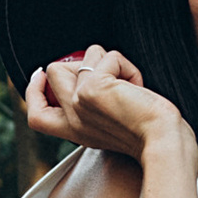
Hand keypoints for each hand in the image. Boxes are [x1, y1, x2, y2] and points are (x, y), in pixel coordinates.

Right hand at [24, 44, 194, 173]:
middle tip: (111, 78)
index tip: (41, 73)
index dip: (33, 89)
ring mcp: (78, 103)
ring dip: (110, 62)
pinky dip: (127, 65)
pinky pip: (108, 56)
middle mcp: (72, 119)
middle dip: (83, 63)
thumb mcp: (111, 123)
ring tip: (128, 85)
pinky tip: (137, 86)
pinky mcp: (92, 89)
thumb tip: (83, 67)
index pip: (36, 114)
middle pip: (53, 72)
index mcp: (75, 131)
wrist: (164, 141)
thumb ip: (92, 105)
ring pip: (84, 57)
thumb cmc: (151, 133)